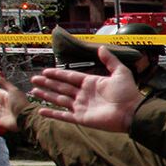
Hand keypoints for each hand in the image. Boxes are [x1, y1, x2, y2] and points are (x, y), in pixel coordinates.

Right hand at [28, 47, 143, 130]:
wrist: (132, 112)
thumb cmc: (128, 93)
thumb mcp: (120, 72)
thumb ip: (110, 60)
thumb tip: (101, 47)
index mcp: (91, 83)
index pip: (70, 77)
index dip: (57, 74)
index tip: (45, 71)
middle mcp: (84, 94)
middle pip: (61, 87)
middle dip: (47, 83)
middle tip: (33, 79)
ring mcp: (82, 106)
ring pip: (59, 100)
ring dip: (46, 95)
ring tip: (33, 91)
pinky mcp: (81, 118)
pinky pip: (63, 115)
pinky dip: (52, 114)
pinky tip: (40, 111)